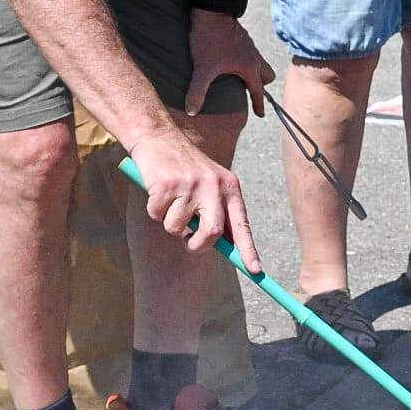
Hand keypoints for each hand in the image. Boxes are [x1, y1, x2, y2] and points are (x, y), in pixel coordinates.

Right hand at [126, 126, 260, 269]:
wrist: (159, 137)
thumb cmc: (187, 168)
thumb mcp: (211, 184)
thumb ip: (218, 211)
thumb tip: (225, 247)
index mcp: (230, 188)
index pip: (242, 225)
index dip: (249, 251)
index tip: (255, 272)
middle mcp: (213, 187)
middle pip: (212, 233)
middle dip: (197, 245)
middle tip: (188, 240)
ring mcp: (190, 186)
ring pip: (177, 228)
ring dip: (169, 221)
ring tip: (170, 199)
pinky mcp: (166, 185)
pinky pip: (157, 215)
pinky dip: (154, 209)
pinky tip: (158, 190)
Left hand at [183, 8, 274, 117]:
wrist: (212, 10)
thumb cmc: (209, 39)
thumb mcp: (203, 68)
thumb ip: (198, 91)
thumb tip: (191, 112)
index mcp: (249, 67)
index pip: (258, 91)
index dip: (258, 105)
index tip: (260, 115)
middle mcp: (253, 57)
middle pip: (267, 75)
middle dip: (261, 84)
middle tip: (250, 90)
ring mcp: (249, 45)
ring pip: (259, 62)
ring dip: (253, 70)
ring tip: (239, 75)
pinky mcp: (242, 36)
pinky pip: (250, 52)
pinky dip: (245, 59)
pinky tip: (230, 58)